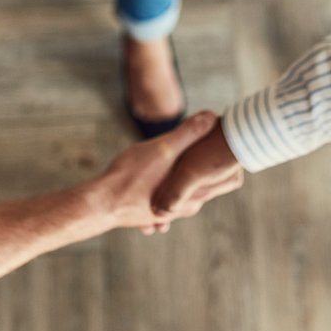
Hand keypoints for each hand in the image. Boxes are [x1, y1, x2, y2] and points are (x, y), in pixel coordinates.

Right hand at [85, 113, 234, 233]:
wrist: (99, 205)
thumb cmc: (130, 176)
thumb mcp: (162, 149)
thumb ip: (188, 134)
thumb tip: (211, 117)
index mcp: (193, 193)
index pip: (226, 180)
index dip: (231, 164)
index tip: (229, 148)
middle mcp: (182, 207)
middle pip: (206, 188)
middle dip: (210, 171)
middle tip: (214, 151)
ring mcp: (165, 213)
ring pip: (185, 196)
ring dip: (188, 182)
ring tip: (191, 165)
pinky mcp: (149, 214)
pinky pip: (165, 203)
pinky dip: (167, 192)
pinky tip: (161, 183)